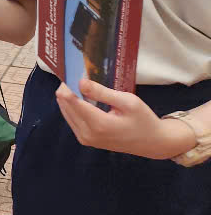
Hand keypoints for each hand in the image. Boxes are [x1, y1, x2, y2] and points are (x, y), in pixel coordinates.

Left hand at [55, 79, 197, 158]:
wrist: (152, 143)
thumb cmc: (143, 120)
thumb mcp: (128, 101)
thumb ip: (102, 92)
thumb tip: (80, 81)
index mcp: (98, 124)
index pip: (68, 99)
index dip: (68, 83)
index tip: (74, 72)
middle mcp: (87, 134)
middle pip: (63, 103)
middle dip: (69, 88)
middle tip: (81, 78)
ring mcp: (84, 138)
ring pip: (64, 110)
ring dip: (70, 97)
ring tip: (86, 88)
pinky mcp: (85, 140)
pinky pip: (71, 118)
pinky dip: (74, 107)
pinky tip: (86, 100)